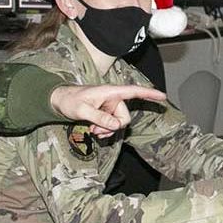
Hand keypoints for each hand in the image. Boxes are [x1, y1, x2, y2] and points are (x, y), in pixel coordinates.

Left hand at [49, 84, 166, 137]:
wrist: (60, 101)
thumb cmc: (70, 100)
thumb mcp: (82, 110)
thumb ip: (99, 117)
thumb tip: (115, 125)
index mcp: (110, 92)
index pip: (133, 92)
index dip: (149, 94)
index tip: (162, 96)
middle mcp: (113, 99)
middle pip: (125, 117)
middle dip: (113, 127)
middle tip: (95, 130)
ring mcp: (110, 107)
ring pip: (118, 124)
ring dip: (107, 130)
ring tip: (92, 129)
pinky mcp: (106, 114)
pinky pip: (112, 126)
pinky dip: (105, 131)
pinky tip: (93, 130)